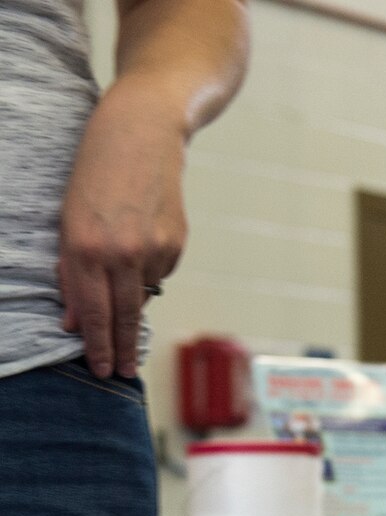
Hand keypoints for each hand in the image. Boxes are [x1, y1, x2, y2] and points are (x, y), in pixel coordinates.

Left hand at [57, 81, 189, 378]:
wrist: (141, 132)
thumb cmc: (94, 170)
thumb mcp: (68, 218)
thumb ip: (71, 270)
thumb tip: (73, 317)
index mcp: (86, 246)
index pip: (92, 311)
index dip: (97, 345)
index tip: (103, 369)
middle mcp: (122, 253)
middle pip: (123, 316)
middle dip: (121, 348)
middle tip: (122, 373)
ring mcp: (154, 250)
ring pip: (142, 293)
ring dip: (132, 300)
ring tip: (127, 294)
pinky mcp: (176, 243)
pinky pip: (159, 272)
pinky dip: (148, 269)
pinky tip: (142, 244)